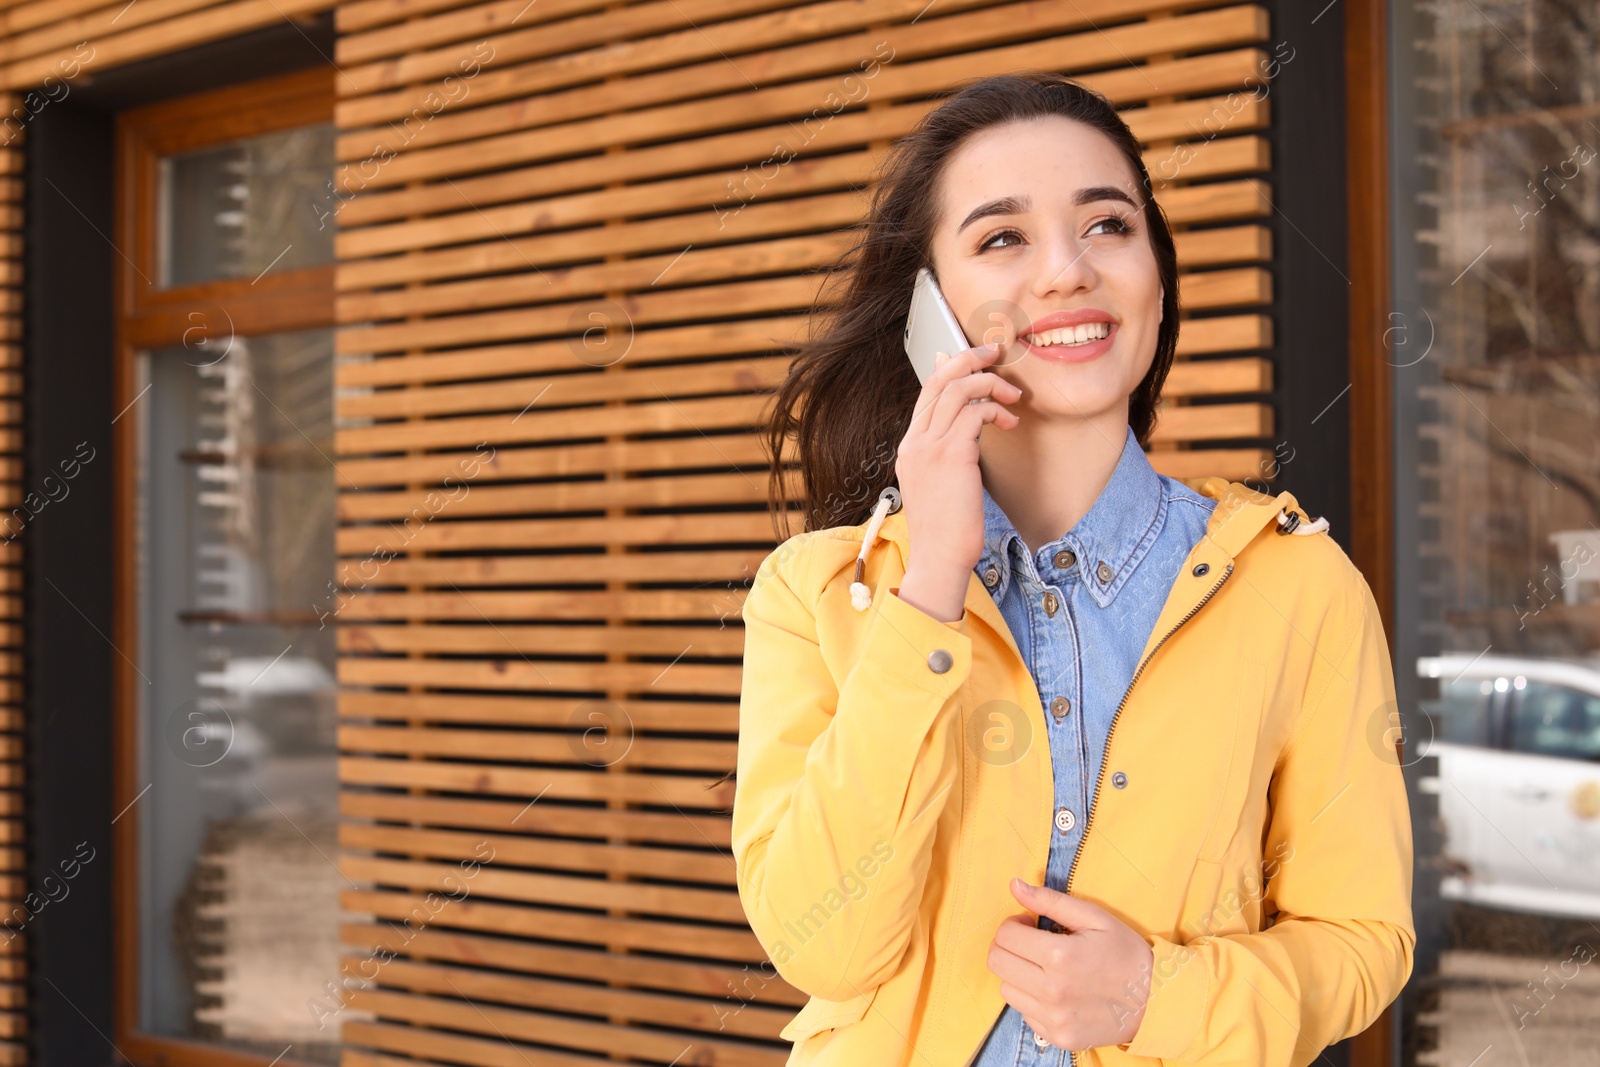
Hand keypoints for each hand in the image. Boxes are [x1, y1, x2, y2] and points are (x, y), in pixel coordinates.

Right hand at [894, 341, 1020, 621]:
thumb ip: (948, 450)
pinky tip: (1010, 423)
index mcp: (910, 446)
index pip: (927, 391)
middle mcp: (915, 441)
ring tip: (1012, 396)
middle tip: (996, 352)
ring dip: (991, 383)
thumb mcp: (940, 483)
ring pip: (959, 389)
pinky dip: (996, 411)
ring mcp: (930, 447)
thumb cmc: (946, 528)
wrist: (939, 558)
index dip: (953, 367)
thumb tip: (967, 421)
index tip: (978, 360)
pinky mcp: (952, 455)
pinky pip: (976, 413)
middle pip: (939, 379)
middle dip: (970, 358)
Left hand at [986, 877, 1154, 1052]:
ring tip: (1043, 966)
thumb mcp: (1094, 918)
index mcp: (1059, 956)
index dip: (1014, 923)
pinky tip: (1054, 989)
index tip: (1030, 922)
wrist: (1156, 1001)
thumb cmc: (1126, 954)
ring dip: (1018, 972)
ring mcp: (1054, 1018)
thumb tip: (1014, 886)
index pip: (1005, 935)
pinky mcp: (1058, 1036)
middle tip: (1030, 941)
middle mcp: (1052, 991)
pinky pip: (1024, 1012)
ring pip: (1006, 988)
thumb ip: (1050, 901)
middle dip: (1008, 945)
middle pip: (997, 962)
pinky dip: (1031, 997)